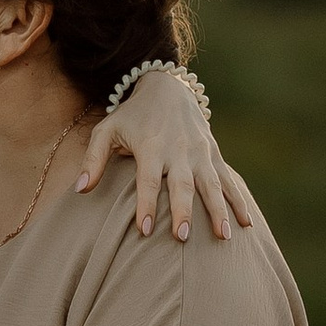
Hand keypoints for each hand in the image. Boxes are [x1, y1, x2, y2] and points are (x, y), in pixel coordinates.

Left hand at [77, 75, 255, 243]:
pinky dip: (238, 200)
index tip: (145, 230)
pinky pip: (227, 179)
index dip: (146, 204)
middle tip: (183, 238)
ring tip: (223, 236)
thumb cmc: (132, 116)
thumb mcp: (107, 130)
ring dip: (218, 210)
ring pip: (211, 184)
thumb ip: (93, 159)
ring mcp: (199, 152)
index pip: (148, 180)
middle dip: (183, 211)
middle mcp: (178, 149)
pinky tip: (246, 223)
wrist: (168, 87)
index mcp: (151, 146)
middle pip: (182, 184)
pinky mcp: (213, 153)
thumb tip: (80, 190)